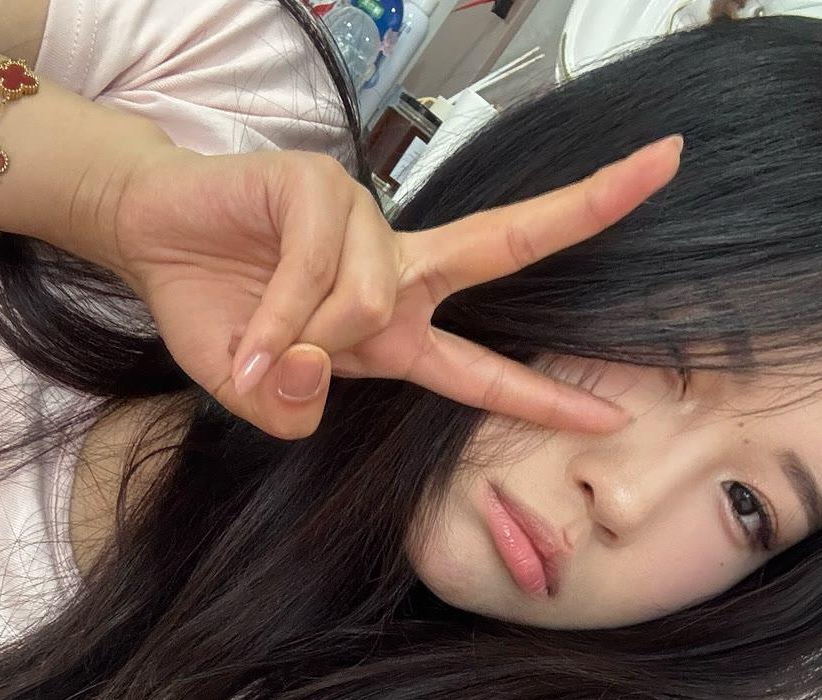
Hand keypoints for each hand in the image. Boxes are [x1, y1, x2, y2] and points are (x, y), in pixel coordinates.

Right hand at [106, 134, 682, 440]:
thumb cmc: (215, 319)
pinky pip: (319, 271)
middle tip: (669, 163)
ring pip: (372, 300)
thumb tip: (315, 369)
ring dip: (308, 339)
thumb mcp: (256, 395)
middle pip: (507, 242)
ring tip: (262, 346)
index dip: (544, 396)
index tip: (613, 414)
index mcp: (396, 328)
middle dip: (588, 207)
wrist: (152, 245)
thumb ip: (292, 411)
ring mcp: (362, 221)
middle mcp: (396, 269)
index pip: (483, 367)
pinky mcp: (321, 185)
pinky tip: (252, 322)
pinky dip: (280, 315)